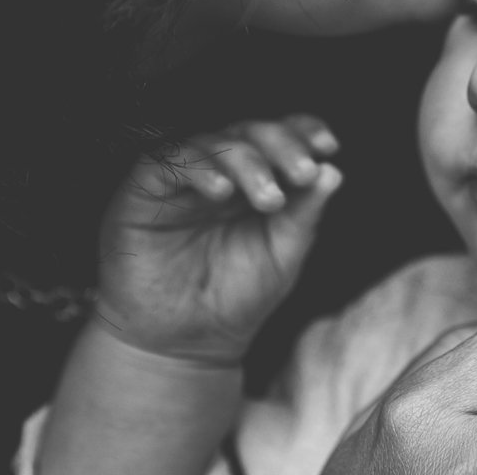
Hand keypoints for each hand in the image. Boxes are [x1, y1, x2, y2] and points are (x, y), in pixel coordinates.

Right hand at [94, 114, 342, 364]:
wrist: (183, 345)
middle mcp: (220, 171)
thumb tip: (333, 171)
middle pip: (249, 132)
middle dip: (280, 145)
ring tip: (270, 198)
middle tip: (303, 173)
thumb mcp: (282, 256)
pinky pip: (168, 163)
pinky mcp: (144, 191)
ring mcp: (182, 179)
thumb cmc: (234, 297)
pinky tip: (222, 191)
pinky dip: (199, 170)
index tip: (328, 146)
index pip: (279, 138)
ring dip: (247, 161)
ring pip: (212, 143)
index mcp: (256, 179)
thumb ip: (305, 215)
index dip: (301, 131)